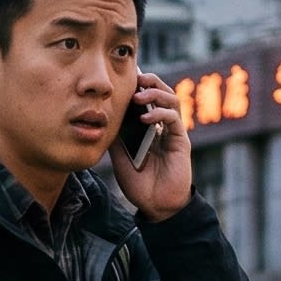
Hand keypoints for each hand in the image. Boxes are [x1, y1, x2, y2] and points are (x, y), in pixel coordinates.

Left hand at [111, 73, 193, 222]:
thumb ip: (115, 135)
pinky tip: (145, 118)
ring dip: (155, 93)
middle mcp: (162, 125)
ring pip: (171, 99)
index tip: (123, 76)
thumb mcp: (119, 155)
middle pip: (162, 91)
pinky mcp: (180, 140)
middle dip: (149, 81)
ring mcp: (173, 131)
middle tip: (135, 77)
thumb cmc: (138, 182)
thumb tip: (100, 116)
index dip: (138, 84)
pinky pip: (174, 118)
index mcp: (148, 126)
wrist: (155, 204)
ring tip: (138, 95)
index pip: (146, 96)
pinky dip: (160, 113)